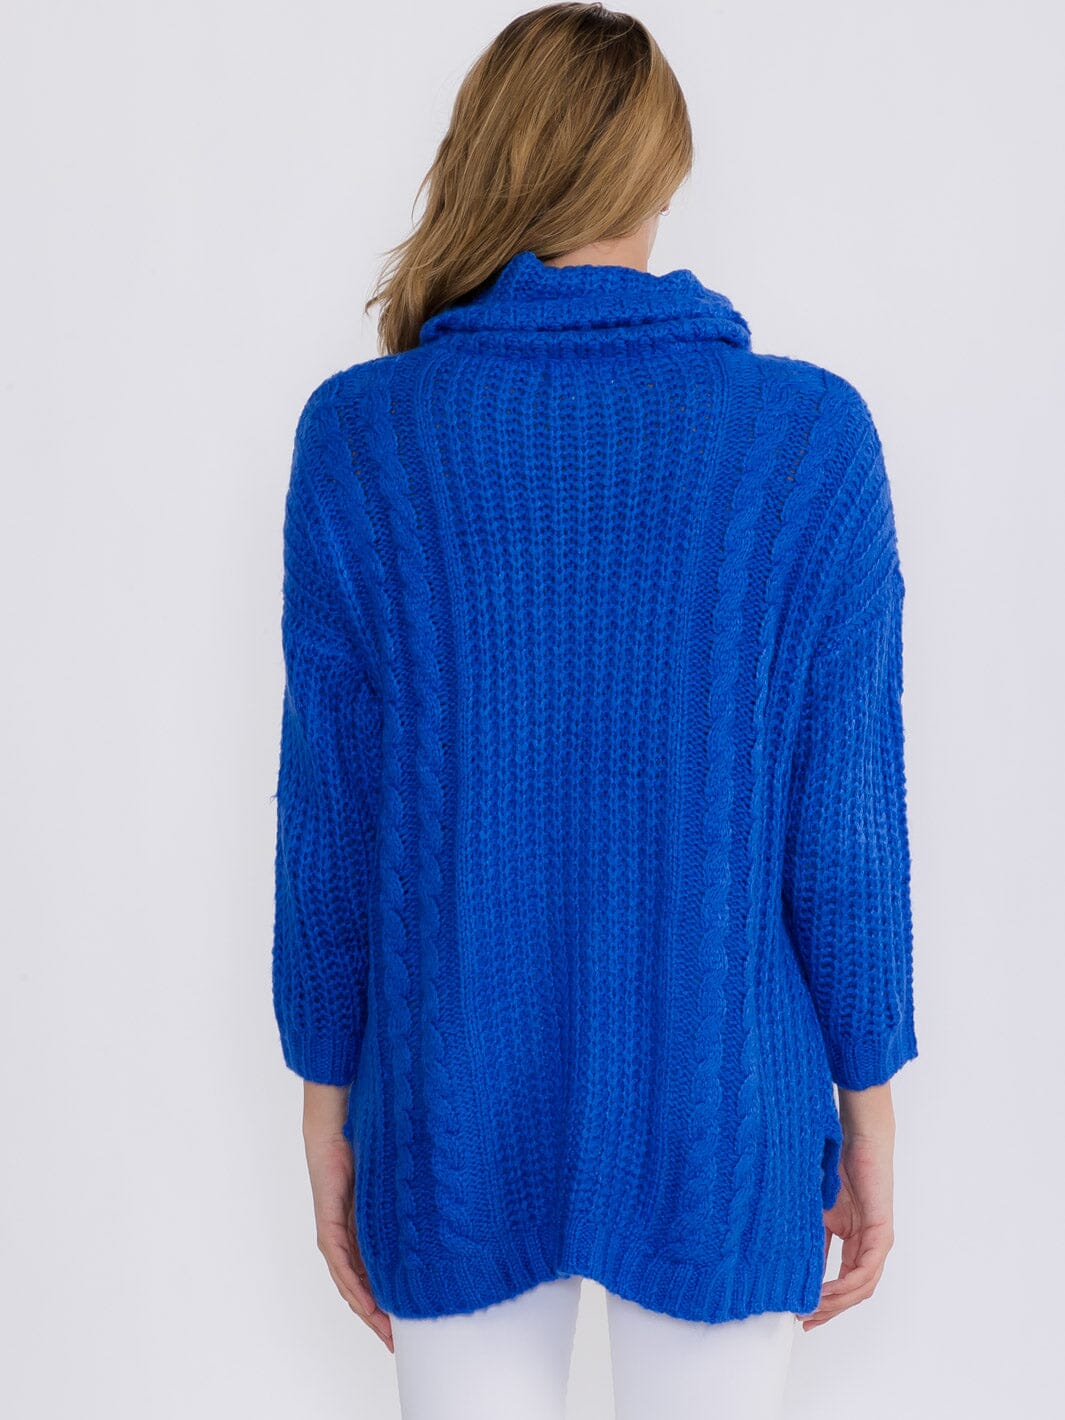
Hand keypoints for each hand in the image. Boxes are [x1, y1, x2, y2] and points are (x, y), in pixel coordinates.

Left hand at [302, 1084, 393, 1351]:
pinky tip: (366, 1304)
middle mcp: (348, 1236)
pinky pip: (341, 1264)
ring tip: (386, 1332)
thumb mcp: (398, 1184)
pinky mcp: (329, 1224)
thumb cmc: (370, 1144)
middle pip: (363, 1287)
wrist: (338, 1122)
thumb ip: (412, 1203)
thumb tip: (447, 1211)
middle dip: (381, 1317)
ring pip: (350, 1283)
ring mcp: (336, 1233)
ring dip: (367, 1309)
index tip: (411, 1323)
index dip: (393, 1300)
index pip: (378, 1273)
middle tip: (400, 1342)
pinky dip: (354, 1286)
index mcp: (366, 1229)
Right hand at [797, 1103, 895, 1330]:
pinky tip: (827, 1292)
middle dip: (828, 1310)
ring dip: (836, 1303)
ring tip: (812, 1310)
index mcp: (854, 1240)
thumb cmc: (835, 1165)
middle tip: (805, 1321)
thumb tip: (793, 1267)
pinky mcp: (881, 1234)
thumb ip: (811, 1238)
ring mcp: (877, 1242)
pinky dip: (846, 1286)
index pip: (842, 1282)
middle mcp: (869, 1246)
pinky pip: (865, 1271)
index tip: (800, 1313)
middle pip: (852, 1292)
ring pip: (860, 1287)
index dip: (823, 1301)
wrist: (855, 1138)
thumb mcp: (815, 1211)